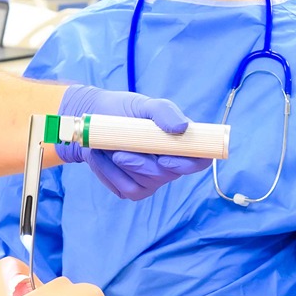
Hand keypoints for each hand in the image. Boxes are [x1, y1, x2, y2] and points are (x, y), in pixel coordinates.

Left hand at [55, 84, 211, 199]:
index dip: (187, 164)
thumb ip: (165, 112)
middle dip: (141, 165)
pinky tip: (102, 158)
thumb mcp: (144, 105)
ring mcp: (152, 180)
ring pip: (143, 184)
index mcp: (181, 144)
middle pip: (167, 175)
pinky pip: (126, 189)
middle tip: (118, 152)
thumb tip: (182, 127)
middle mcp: (171, 165)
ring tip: (107, 146)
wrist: (95, 124)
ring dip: (121, 166)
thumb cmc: (125, 111)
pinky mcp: (133, 190)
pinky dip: (110, 174)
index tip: (164, 159)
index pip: (199, 160)